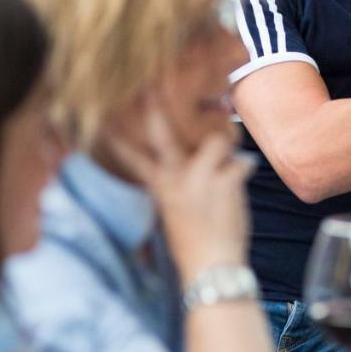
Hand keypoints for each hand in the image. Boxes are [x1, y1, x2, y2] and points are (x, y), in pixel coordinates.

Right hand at [105, 95, 251, 281]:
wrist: (210, 268)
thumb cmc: (193, 242)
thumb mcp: (173, 211)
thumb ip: (176, 183)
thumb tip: (187, 160)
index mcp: (159, 186)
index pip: (132, 156)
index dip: (118, 137)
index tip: (105, 118)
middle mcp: (175, 177)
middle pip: (164, 133)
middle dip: (158, 107)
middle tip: (155, 84)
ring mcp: (199, 178)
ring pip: (216, 140)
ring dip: (225, 144)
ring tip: (228, 153)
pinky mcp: (225, 183)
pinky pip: (242, 161)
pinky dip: (245, 167)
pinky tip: (245, 173)